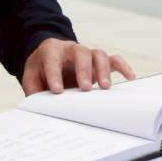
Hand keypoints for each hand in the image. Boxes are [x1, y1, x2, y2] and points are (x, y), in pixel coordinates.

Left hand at [20, 38, 135, 94]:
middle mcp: (71, 49)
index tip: (57, 91)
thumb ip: (33, 92)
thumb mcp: (31, 79)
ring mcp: (86, 55)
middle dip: (83, 70)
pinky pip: (113, 59)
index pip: (52, 59)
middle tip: (84, 89)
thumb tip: (38, 111)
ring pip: (97, 54)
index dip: (54, 74)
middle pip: (80, 52)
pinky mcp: (98, 62)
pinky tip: (130, 77)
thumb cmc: (40, 71)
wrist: (48, 59)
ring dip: (103, 69)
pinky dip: (122, 66)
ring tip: (105, 88)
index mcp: (51, 51)